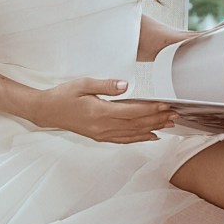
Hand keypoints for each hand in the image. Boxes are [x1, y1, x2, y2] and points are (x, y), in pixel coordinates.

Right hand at [35, 76, 173, 143]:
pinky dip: (139, 138)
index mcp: (100, 112)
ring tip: (169, 124)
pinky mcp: (100, 137)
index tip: (166, 105)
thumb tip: (125, 85)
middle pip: (136, 124)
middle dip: (157, 119)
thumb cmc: (64, 95)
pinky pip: (124, 140)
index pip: (132, 111)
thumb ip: (105, 84)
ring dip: (152, 129)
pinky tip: (151, 136)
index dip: (151, 109)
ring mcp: (102, 134)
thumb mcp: (83, 83)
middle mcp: (103, 126)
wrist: (47, 111)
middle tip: (175, 114)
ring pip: (133, 133)